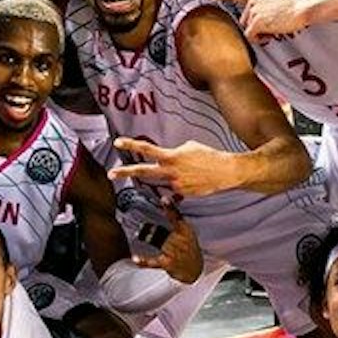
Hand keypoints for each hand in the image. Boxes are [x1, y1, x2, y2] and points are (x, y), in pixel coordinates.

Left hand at [108, 137, 239, 197]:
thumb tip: (167, 159)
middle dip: (125, 173)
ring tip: (193, 170)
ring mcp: (176, 185)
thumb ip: (174, 152)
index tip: (118, 143)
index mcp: (172, 156)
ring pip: (166, 180)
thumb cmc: (209, 156)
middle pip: (143, 172)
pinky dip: (184, 181)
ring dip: (174, 175)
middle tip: (111, 174)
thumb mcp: (189, 146)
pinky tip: (197, 178)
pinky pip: (177, 187)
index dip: (131, 145)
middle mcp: (171, 171)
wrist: (226, 171)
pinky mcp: (183, 194)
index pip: (147, 149)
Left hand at [133, 203, 203, 282]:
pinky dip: (144, 261)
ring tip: (139, 233)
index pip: (177, 217)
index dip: (170, 207)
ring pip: (156, 240)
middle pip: (161, 229)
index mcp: (185, 230)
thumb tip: (171, 199)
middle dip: (152, 228)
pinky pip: (153, 261)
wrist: (194, 270)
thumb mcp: (187, 231)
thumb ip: (176, 217)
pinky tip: (136, 258)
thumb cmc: (189, 248)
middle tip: (144, 225)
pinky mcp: (168, 263)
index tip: (165, 199)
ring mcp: (174, 252)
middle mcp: (181, 240)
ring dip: (147, 237)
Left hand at [207, 0, 307, 41]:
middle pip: (244, 22)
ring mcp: (253, 11)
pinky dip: (261, 39)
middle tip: (272, 25)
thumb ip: (261, 9)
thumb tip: (254, 25)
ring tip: (275, 26)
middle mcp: (251, 2)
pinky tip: (272, 33)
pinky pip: (252, 37)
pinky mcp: (256, 22)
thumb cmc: (293, 8)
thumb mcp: (273, 3)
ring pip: (248, 31)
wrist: (302, 7)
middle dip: (255, 28)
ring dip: (260, 34)